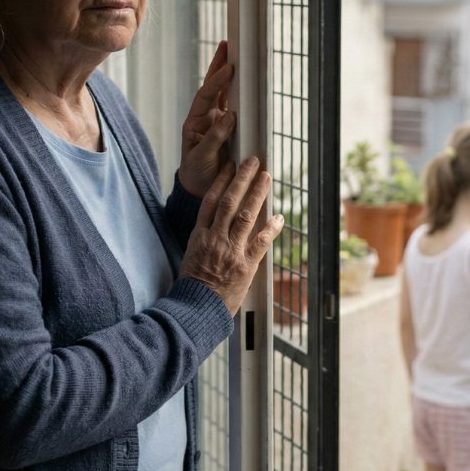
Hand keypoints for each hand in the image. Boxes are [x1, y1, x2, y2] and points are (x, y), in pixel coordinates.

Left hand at [178, 41, 234, 198]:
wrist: (200, 189)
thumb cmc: (197, 174)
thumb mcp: (202, 157)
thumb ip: (214, 138)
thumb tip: (231, 116)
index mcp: (195, 121)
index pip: (206, 95)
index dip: (216, 81)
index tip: (228, 68)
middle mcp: (206, 117)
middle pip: (214, 87)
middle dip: (219, 65)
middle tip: (228, 44)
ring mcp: (218, 122)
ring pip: (226, 93)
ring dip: (230, 75)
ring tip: (237, 54)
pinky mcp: (230, 129)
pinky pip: (237, 107)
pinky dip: (241, 93)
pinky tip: (248, 80)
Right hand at [179, 158, 283, 315]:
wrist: (195, 309)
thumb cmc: (192, 285)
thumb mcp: (191, 255)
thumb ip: (203, 238)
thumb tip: (215, 223)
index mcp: (199, 235)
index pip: (211, 201)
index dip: (221, 181)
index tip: (230, 166)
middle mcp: (215, 239)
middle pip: (229, 201)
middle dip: (242, 178)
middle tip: (253, 161)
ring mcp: (230, 251)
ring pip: (246, 215)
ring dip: (257, 194)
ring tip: (266, 177)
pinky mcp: (245, 265)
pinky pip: (260, 242)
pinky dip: (271, 228)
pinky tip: (279, 217)